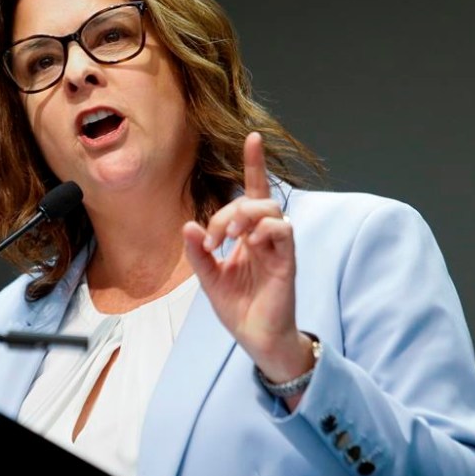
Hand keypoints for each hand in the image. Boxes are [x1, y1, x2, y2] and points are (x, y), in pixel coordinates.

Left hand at [182, 132, 311, 383]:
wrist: (256, 339)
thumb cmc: (239, 308)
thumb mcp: (209, 278)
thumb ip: (199, 252)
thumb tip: (188, 225)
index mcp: (247, 237)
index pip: (252, 193)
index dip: (254, 165)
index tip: (253, 137)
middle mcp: (264, 238)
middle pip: (254, 200)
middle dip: (229, 211)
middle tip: (214, 239)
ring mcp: (278, 248)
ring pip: (270, 209)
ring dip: (245, 215)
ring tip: (230, 238)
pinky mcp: (287, 262)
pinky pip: (283, 230)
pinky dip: (265, 229)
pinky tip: (250, 243)